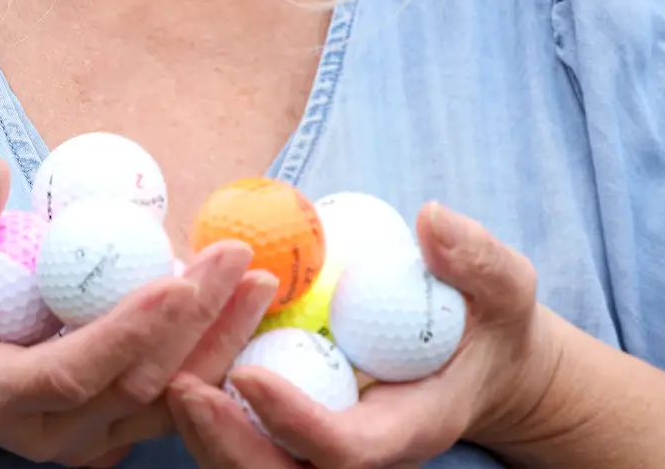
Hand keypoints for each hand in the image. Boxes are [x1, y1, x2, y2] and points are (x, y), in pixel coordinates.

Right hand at [0, 158, 281, 467]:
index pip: (74, 372)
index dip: (130, 329)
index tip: (177, 277)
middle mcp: (46, 433)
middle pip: (138, 387)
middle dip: (196, 322)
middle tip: (237, 257)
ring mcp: (84, 443)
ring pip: (167, 402)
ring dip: (220, 342)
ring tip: (259, 280)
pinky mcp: (112, 434)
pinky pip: (173, 402)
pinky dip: (214, 356)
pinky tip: (245, 309)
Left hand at [165, 204, 557, 468]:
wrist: (475, 360)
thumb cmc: (488, 322)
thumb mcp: (504, 286)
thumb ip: (476, 260)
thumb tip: (431, 221)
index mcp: (406, 429)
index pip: (343, 452)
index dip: (294, 422)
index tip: (248, 374)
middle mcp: (357, 454)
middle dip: (225, 443)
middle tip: (178, 385)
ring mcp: (319, 448)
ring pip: (249, 466)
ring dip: (201, 431)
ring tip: (160, 372)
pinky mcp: (291, 429)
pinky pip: (238, 435)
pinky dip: (202, 407)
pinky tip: (169, 354)